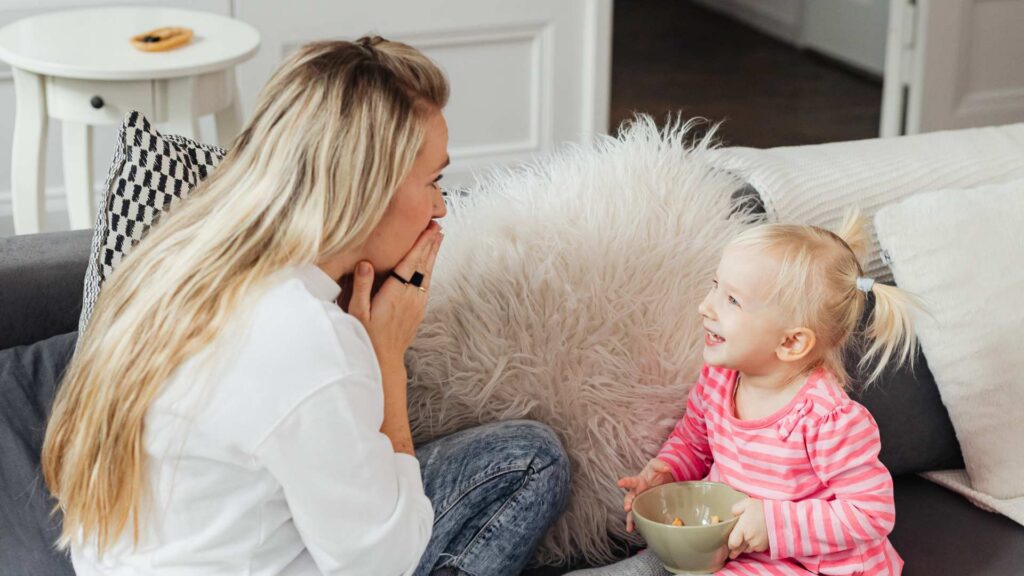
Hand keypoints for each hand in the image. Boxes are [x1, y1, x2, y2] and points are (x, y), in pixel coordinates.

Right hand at [348, 221, 442, 364]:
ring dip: (432, 256)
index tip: (429, 229)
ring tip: (437, 239)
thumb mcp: (356, 313)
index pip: (411, 264)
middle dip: (430, 245)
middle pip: (423, 266)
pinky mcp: (418, 312)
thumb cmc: (365, 337)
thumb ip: (361, 287)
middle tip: (437, 226)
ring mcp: (416, 305)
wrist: (384, 363)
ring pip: (427, 274)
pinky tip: (429, 265)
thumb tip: (365, 263)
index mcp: (395, 294)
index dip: (420, 245)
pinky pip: (426, 285)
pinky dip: (429, 271)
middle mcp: (410, 298)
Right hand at [618, 458, 674, 532]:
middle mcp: (638, 493)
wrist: (665, 479)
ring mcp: (642, 502)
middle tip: (627, 508)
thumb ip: (661, 465)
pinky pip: (642, 517)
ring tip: (629, 528)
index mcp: (639, 481)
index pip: (631, 481)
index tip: (619, 483)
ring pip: (633, 512)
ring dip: (631, 520)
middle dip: (627, 503)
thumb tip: (666, 468)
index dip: (625, 482)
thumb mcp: (658, 465)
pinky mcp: (648, 508)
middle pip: (629, 499)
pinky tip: (641, 531)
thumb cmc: (658, 471)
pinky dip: (641, 524)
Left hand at [727, 498, 768, 558]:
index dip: (730, 543)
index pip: (732, 543)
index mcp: (743, 528)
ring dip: (744, 547)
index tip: (729, 542)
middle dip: (734, 550)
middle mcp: (749, 539)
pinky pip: (755, 548)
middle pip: (738, 549)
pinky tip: (754, 539)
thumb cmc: (764, 509)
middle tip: (731, 552)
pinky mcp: (764, 547)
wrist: (783, 517)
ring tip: (744, 542)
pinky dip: (753, 545)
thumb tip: (732, 515)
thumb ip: (736, 509)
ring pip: (747, 549)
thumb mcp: (747, 503)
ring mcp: (757, 544)